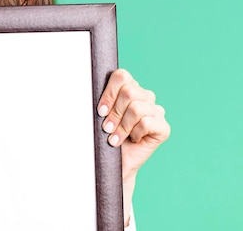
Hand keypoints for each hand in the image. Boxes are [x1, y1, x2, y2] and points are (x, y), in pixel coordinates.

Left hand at [97, 69, 169, 225]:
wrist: (113, 165)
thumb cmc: (103, 139)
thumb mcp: (98, 116)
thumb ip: (99, 99)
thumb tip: (79, 83)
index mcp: (130, 89)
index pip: (122, 76)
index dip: (109, 93)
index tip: (100, 111)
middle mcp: (146, 97)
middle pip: (129, 92)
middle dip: (114, 113)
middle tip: (107, 128)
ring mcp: (157, 112)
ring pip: (137, 108)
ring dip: (122, 126)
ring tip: (115, 138)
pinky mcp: (163, 128)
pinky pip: (147, 123)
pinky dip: (134, 133)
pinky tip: (132, 140)